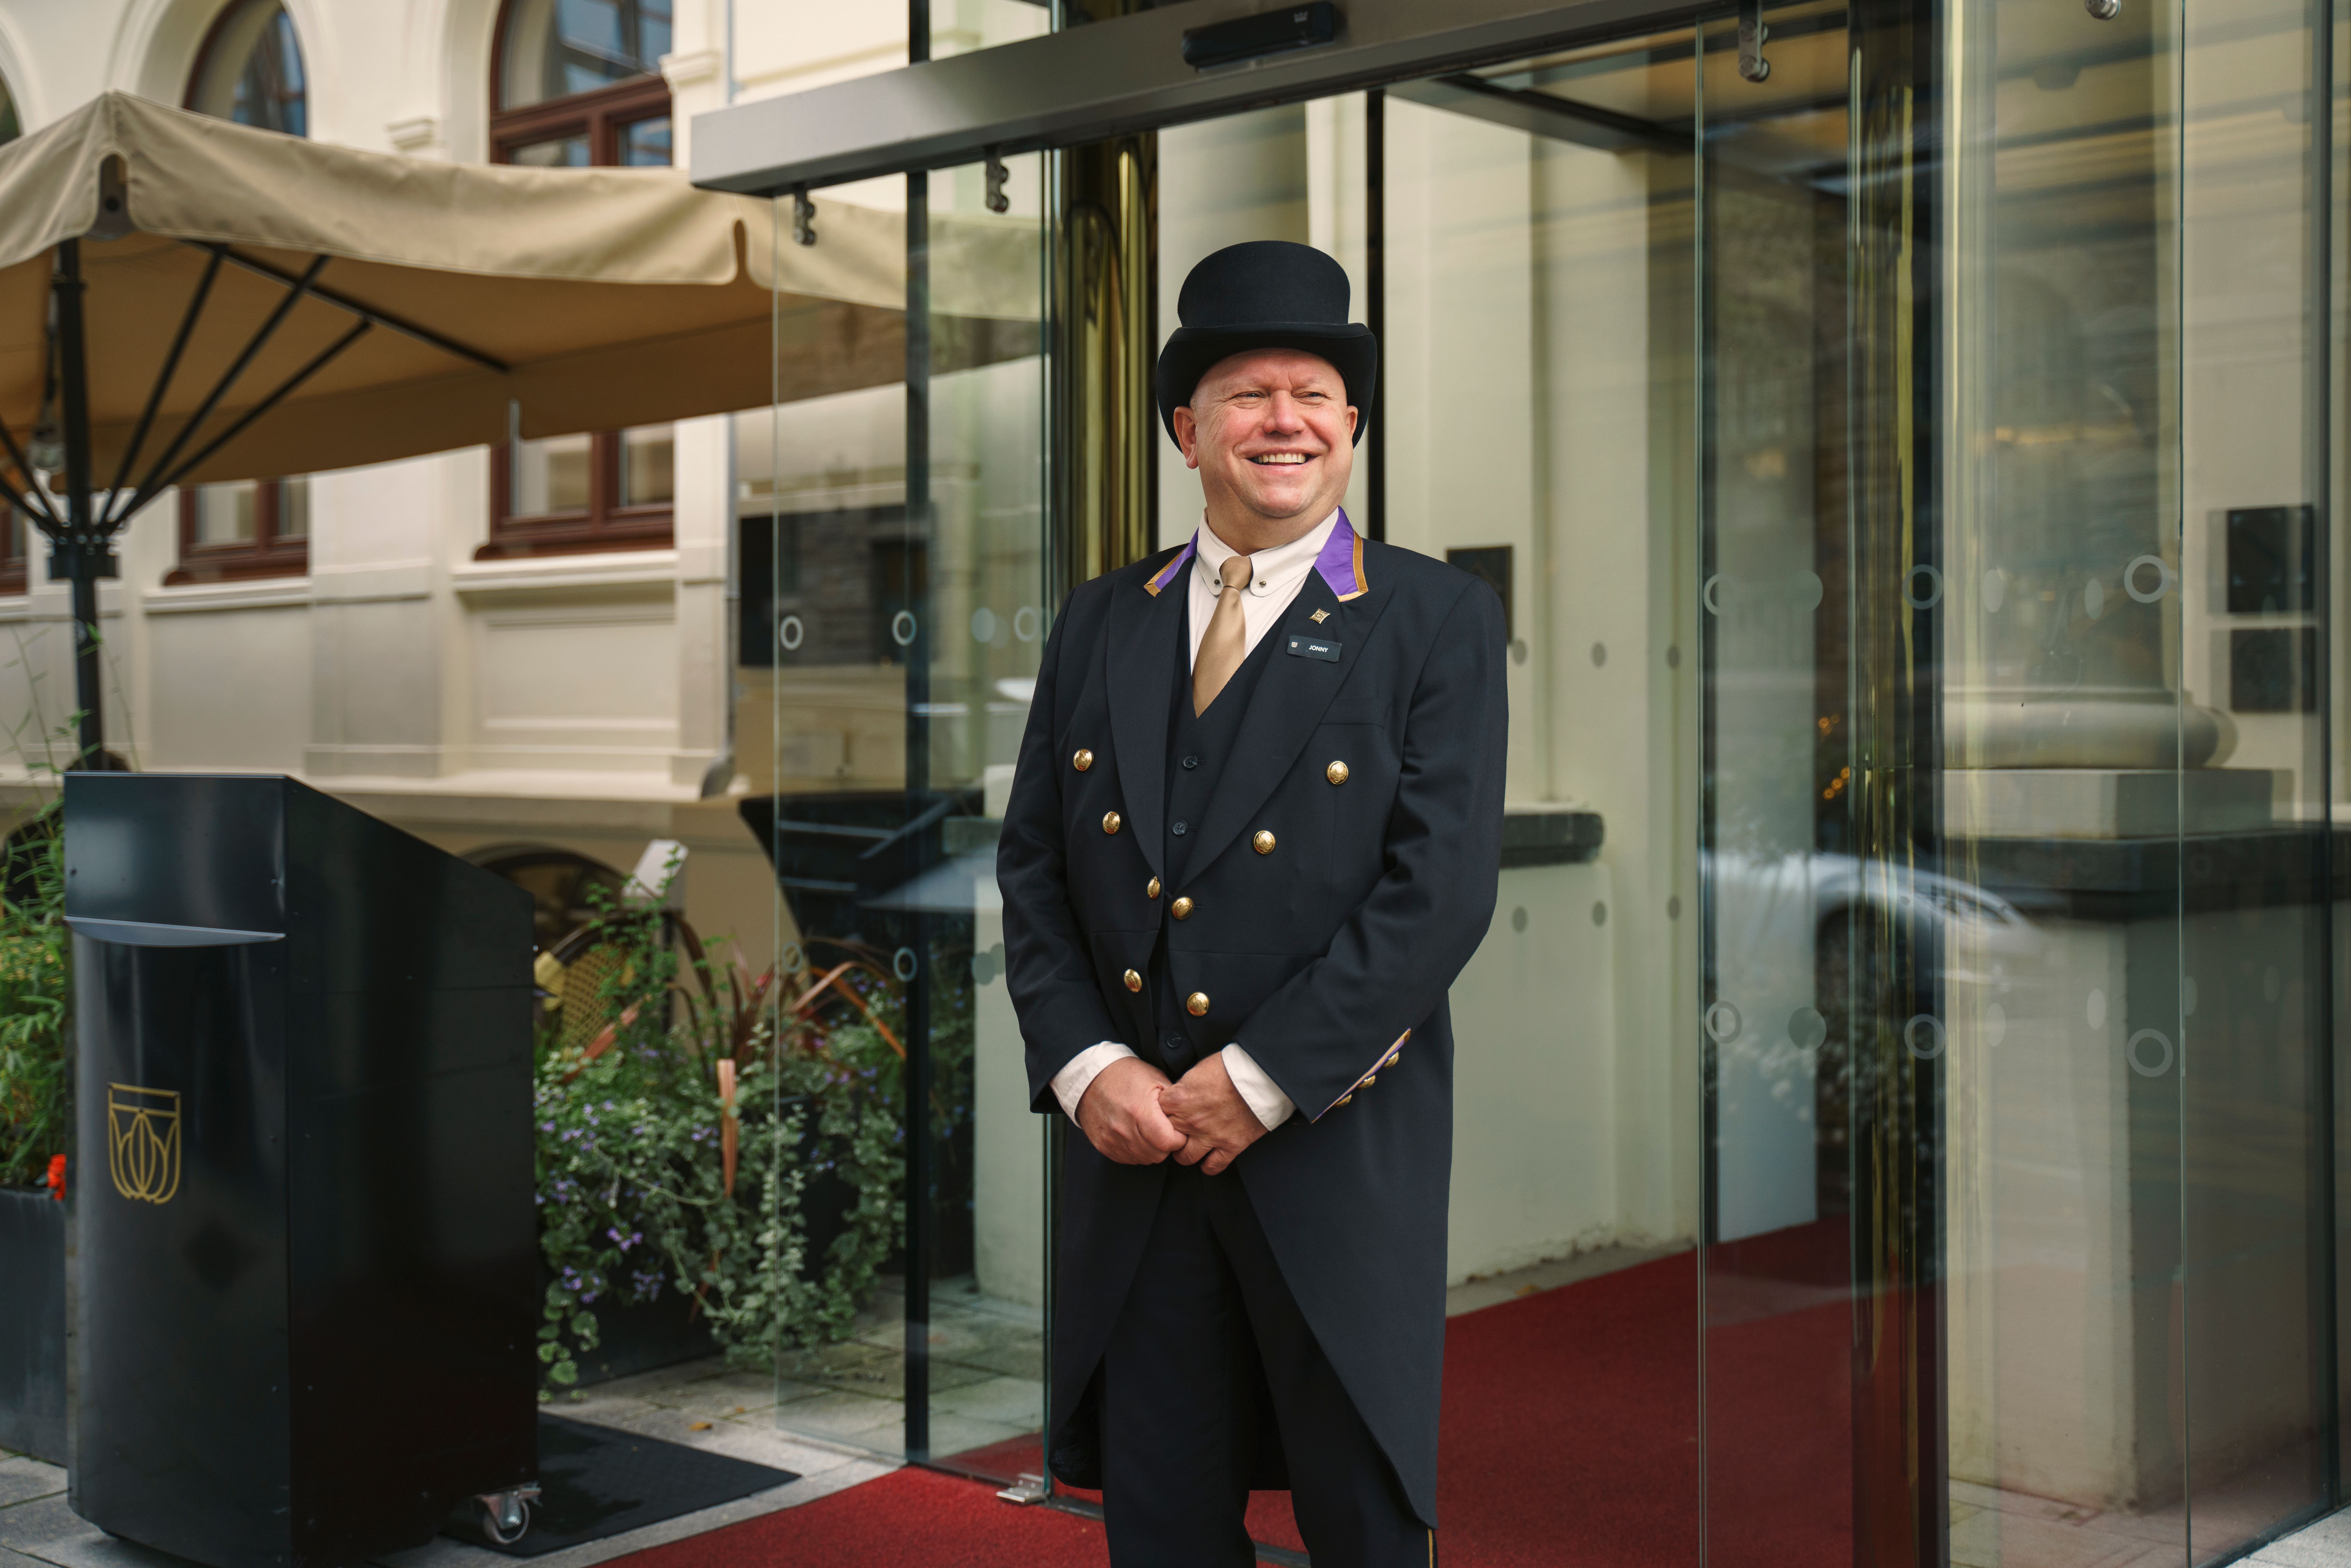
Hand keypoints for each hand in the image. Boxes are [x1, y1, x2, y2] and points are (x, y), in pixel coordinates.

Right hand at [1076, 1056, 1186, 1164]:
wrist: (1090, 1078)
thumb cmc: (1124, 1075)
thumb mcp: (1155, 1079)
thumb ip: (1173, 1102)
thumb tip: (1186, 1119)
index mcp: (1140, 1112)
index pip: (1169, 1143)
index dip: (1179, 1138)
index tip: (1178, 1130)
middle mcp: (1124, 1130)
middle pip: (1158, 1155)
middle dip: (1167, 1146)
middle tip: (1165, 1131)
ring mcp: (1112, 1140)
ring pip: (1143, 1159)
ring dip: (1152, 1150)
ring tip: (1150, 1132)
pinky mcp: (1104, 1146)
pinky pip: (1128, 1159)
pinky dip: (1136, 1151)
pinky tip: (1136, 1136)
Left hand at [1159, 1053, 1267, 1175]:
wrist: (1261, 1075)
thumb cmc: (1230, 1067)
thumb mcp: (1198, 1070)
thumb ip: (1183, 1088)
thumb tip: (1176, 1096)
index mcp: (1180, 1099)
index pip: (1155, 1113)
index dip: (1159, 1114)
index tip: (1164, 1114)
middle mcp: (1191, 1121)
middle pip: (1166, 1137)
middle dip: (1168, 1134)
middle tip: (1174, 1132)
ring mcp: (1211, 1136)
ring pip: (1185, 1158)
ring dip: (1184, 1153)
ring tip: (1188, 1147)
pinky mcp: (1231, 1145)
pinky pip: (1213, 1166)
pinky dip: (1208, 1166)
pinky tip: (1207, 1161)